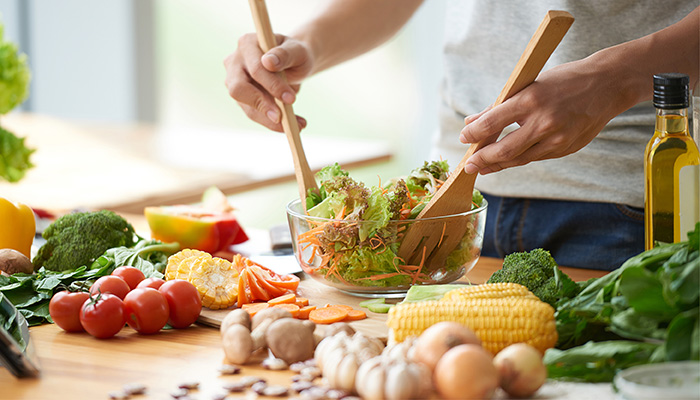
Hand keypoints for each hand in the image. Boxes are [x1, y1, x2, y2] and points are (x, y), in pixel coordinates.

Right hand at [223, 33, 312, 131]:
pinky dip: (273, 122)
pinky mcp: (242, 98)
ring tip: (297, 125)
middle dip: (262, 105)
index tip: (291, 99)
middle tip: (283, 118)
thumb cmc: (296, 54)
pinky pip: (254, 114)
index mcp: (247, 44)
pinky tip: (293, 124)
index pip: (255, 68)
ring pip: (246, 106)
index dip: (272, 85)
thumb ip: (285, 54)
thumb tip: (268, 62)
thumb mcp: (298, 51)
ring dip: (270, 120)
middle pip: (238, 89)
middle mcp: (235, 62)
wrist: (295, 63)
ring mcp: (234, 81)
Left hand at [459, 58, 629, 174]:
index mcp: (531, 100)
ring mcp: (557, 139)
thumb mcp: (529, 84)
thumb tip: (471, 122)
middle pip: (504, 150)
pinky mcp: (566, 149)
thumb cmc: (564, 80)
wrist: (608, 85)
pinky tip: (506, 161)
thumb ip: (499, 106)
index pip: (492, 123)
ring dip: (497, 165)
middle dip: (482, 160)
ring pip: (519, 159)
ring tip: (482, 167)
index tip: (463, 138)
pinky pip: (535, 158)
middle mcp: (544, 122)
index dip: (473, 134)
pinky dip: (518, 159)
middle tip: (468, 166)